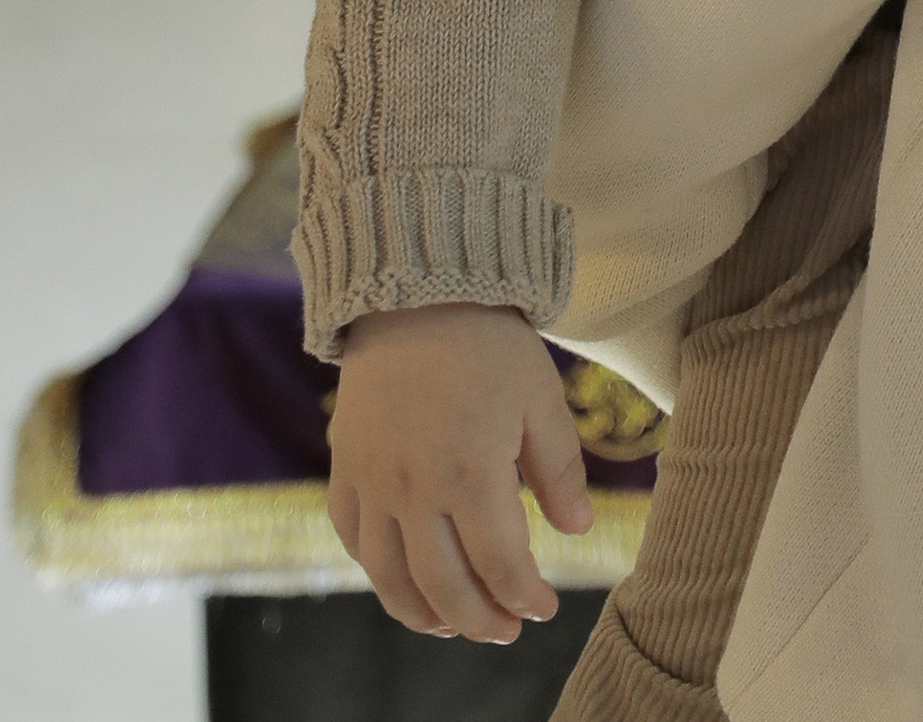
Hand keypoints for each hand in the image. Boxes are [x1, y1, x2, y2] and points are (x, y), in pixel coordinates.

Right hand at [328, 303, 592, 642]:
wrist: (414, 290)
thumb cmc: (488, 343)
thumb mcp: (540, 398)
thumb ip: (560, 470)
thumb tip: (578, 530)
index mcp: (471, 473)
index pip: (502, 566)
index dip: (526, 598)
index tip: (545, 608)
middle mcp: (415, 489)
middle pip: (445, 588)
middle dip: (480, 621)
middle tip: (505, 631)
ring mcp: (372, 482)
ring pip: (391, 579)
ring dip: (424, 615)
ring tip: (454, 626)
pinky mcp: (344, 468)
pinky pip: (354, 541)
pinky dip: (378, 573)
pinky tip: (404, 580)